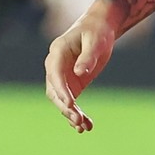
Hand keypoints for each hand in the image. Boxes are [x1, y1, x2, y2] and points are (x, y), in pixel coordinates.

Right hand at [43, 9, 116, 133]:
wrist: (100, 27)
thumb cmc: (97, 30)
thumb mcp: (95, 41)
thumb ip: (87, 56)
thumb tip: (79, 73)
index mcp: (57, 51)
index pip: (55, 74)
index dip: (61, 90)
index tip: (70, 103)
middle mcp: (56, 66)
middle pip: (54, 91)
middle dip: (65, 106)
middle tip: (78, 120)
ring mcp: (63, 76)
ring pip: (61, 100)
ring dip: (71, 114)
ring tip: (83, 126)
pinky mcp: (72, 84)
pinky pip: (71, 102)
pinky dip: (77, 113)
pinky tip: (87, 126)